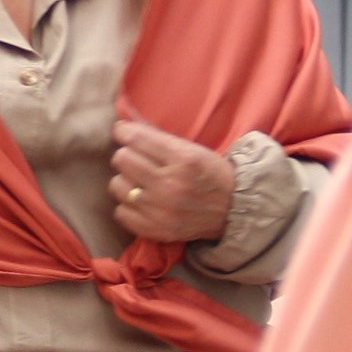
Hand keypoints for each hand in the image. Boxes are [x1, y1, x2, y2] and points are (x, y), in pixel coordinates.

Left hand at [110, 119, 234, 244]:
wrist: (234, 210)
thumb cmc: (210, 174)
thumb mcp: (192, 149)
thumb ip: (157, 137)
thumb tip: (121, 122)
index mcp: (184, 159)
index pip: (135, 138)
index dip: (124, 132)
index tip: (124, 132)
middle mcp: (170, 185)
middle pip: (121, 160)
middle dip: (128, 156)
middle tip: (139, 160)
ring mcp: (160, 210)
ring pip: (116, 185)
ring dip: (126, 181)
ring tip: (142, 183)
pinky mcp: (154, 229)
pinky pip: (120, 211)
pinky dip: (128, 206)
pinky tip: (144, 202)